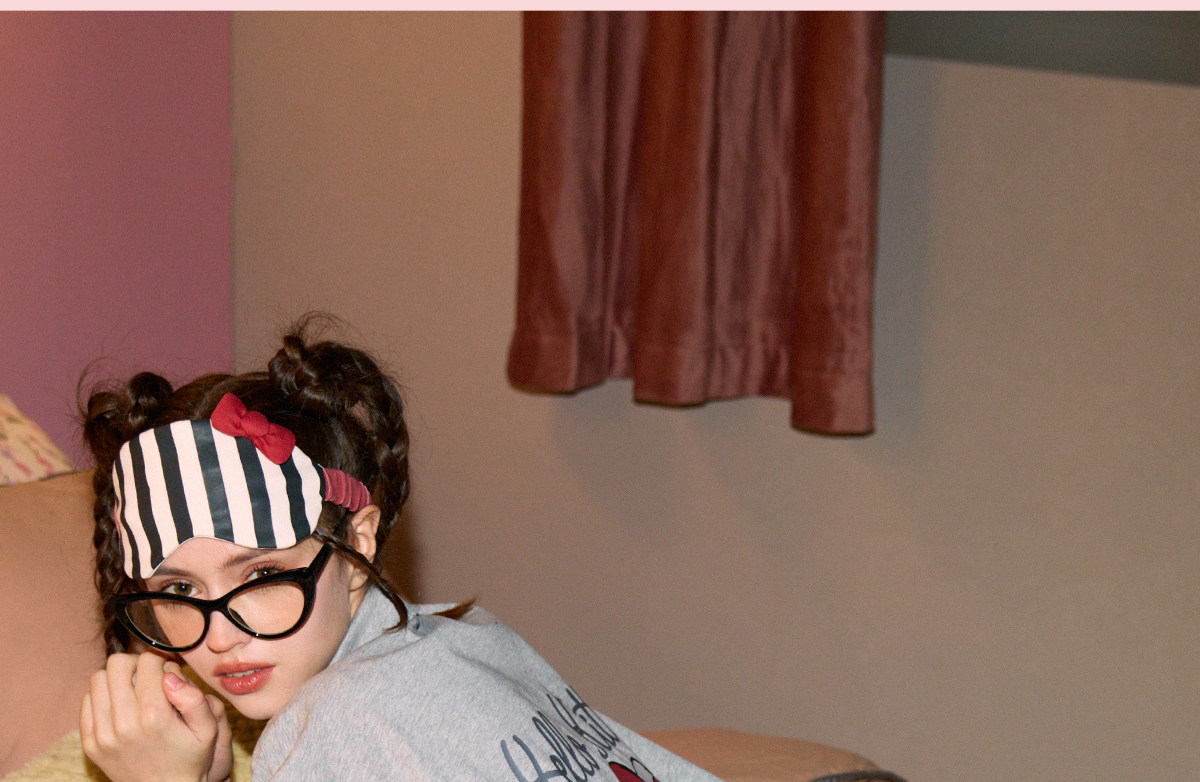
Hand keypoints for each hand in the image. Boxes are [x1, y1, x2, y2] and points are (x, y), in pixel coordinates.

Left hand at [80, 652, 232, 781]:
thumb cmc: (189, 758)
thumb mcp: (207, 730)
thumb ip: (194, 699)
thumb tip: (170, 676)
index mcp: (154, 716)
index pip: (148, 662)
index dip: (161, 661)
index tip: (167, 673)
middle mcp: (124, 723)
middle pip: (117, 665)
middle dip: (135, 664)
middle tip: (148, 676)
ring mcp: (102, 734)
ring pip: (98, 679)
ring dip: (117, 678)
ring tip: (133, 689)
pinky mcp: (90, 742)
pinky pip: (87, 701)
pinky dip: (103, 696)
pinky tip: (120, 706)